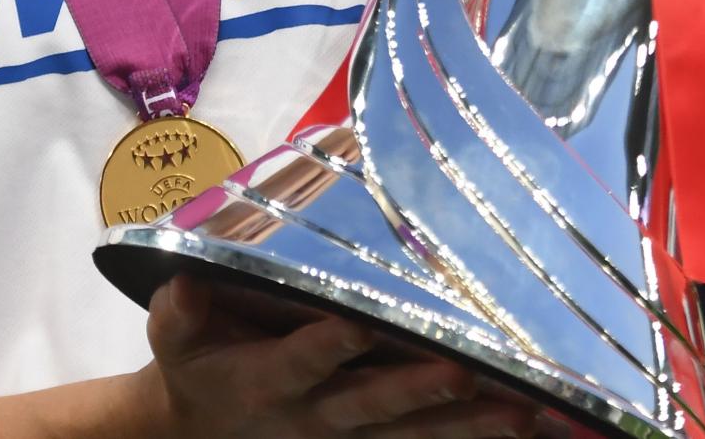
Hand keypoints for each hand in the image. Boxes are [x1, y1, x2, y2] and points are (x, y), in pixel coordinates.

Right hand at [143, 275, 539, 437]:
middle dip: (418, 392)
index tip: (357, 325)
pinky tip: (530, 428)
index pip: (299, 363)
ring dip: (468, 425)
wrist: (200, 431)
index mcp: (267, 380)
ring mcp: (350, 435)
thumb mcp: (173, 339)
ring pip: (414, 433)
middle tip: (464, 375)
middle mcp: (316, 414)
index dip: (326, 348)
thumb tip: (185, 282)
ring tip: (523, 412)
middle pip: (373, 406)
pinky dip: (474, 438)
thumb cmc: (196, 364)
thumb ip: (179, 313)